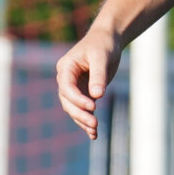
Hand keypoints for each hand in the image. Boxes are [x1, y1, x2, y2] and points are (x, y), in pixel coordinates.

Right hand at [54, 23, 123, 140]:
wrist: (108, 40)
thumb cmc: (103, 44)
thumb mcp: (102, 57)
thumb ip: (98, 75)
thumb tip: (97, 96)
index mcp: (66, 67)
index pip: (66, 87)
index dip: (77, 99)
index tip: (92, 106)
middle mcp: (66, 79)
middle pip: (67, 101)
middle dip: (80, 113)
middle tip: (95, 123)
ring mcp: (75, 87)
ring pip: (73, 108)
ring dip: (82, 120)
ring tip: (94, 132)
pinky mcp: (84, 93)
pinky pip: (82, 109)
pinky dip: (87, 121)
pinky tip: (93, 134)